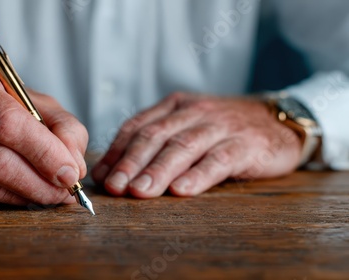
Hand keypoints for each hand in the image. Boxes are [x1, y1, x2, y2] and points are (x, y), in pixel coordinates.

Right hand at [0, 66, 87, 204]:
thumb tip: (75, 167)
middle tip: (67, 190)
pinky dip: (13, 200)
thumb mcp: (35, 103)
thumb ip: (64, 128)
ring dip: (30, 196)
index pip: (10, 124)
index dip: (45, 153)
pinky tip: (30, 195)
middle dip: (41, 182)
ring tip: (54, 194)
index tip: (71, 172)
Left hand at [92, 92, 301, 197]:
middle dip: (131, 162)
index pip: (138, 126)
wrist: (280, 121)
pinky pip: (219, 160)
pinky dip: (198, 175)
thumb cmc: (224, 130)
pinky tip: (182, 190)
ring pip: (183, 147)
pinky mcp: (246, 144)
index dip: (117, 151)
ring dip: (159, 170)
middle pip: (156, 136)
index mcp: (175, 106)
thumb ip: (157, 143)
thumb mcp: (188, 127)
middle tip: (115, 187)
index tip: (102, 176)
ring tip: (140, 191)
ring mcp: (221, 126)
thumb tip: (115, 172)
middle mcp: (194, 112)